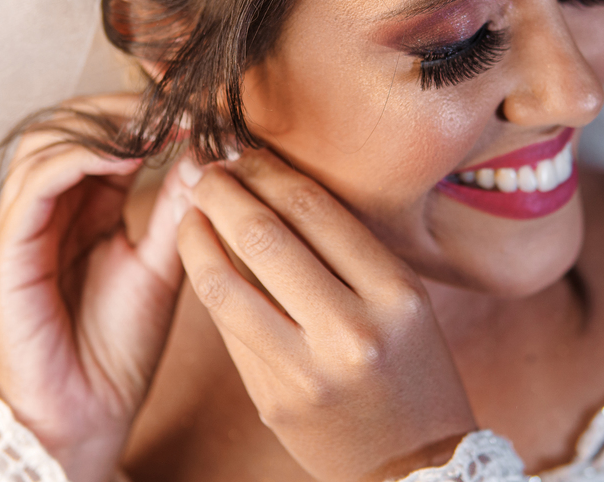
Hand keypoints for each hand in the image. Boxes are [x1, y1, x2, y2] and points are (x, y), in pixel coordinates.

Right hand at [0, 95, 183, 481]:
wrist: (89, 413)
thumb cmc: (120, 346)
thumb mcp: (161, 264)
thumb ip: (175, 210)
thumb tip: (205, 152)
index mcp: (84, 208)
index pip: (101, 135)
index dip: (146, 116)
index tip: (197, 110)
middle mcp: (50, 209)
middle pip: (68, 124)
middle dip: (121, 108)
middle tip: (175, 107)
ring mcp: (25, 226)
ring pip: (45, 143)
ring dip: (101, 125)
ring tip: (155, 127)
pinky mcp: (10, 251)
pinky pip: (35, 186)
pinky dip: (77, 157)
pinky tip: (124, 153)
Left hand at [176, 148, 476, 481]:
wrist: (412, 465)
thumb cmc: (410, 367)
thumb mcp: (403, 299)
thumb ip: (344, 248)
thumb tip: (268, 185)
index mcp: (396, 294)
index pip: (314, 208)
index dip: (268, 170)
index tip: (246, 153)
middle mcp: (352, 332)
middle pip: (265, 236)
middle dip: (223, 192)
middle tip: (206, 170)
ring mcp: (306, 372)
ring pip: (225, 284)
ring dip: (197, 236)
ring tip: (191, 211)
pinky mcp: (270, 401)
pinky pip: (227, 328)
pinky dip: (210, 284)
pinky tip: (203, 260)